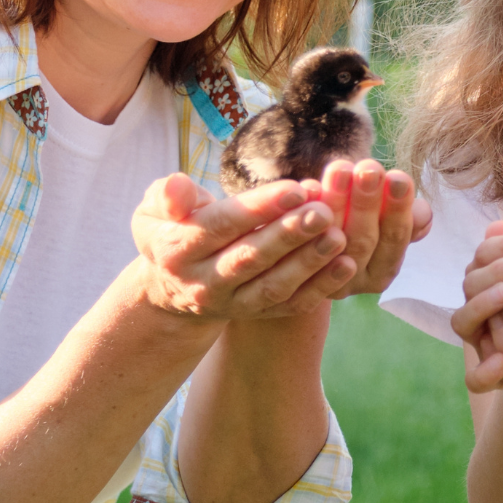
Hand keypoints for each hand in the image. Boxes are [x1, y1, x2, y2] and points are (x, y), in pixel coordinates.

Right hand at [132, 172, 356, 320]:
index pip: (223, 226)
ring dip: (309, 262)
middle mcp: (204, 283)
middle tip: (325, 211)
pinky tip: (347, 264)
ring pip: (274, 286)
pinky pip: (291, 305)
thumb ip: (166, 195)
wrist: (172, 283)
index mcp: (178, 250)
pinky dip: (321, 288)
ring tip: (339, 236)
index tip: (296, 189)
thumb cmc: (174, 227)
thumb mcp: (154, 209)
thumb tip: (176, 187)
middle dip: (290, 235)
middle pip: (251, 258)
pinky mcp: (258, 314)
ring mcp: (232, 304)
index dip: (260, 208)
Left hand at [305, 159, 431, 297]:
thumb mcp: (384, 218)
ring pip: (331, 240)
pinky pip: (300, 241)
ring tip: (342, 168)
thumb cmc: (358, 219)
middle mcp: (353, 282)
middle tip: (369, 168)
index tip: (399, 177)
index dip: (398, 208)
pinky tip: (309, 186)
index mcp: (382, 271)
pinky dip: (305, 212)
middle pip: (364, 240)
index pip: (395, 239)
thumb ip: (406, 217)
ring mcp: (318, 278)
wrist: (303, 250)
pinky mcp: (292, 273)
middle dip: (368, 202)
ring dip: (337, 201)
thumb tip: (423, 213)